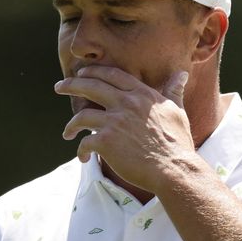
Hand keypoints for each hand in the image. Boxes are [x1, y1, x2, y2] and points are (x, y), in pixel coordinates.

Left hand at [54, 66, 193, 192]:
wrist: (174, 168)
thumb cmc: (178, 142)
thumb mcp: (177, 111)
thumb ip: (174, 91)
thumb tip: (182, 74)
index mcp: (141, 94)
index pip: (113, 75)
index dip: (94, 72)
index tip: (82, 73)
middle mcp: (126, 103)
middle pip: (90, 86)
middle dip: (71, 85)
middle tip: (59, 87)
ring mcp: (114, 121)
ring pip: (81, 116)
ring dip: (71, 125)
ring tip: (67, 133)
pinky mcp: (106, 141)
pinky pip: (84, 142)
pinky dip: (80, 151)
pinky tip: (82, 157)